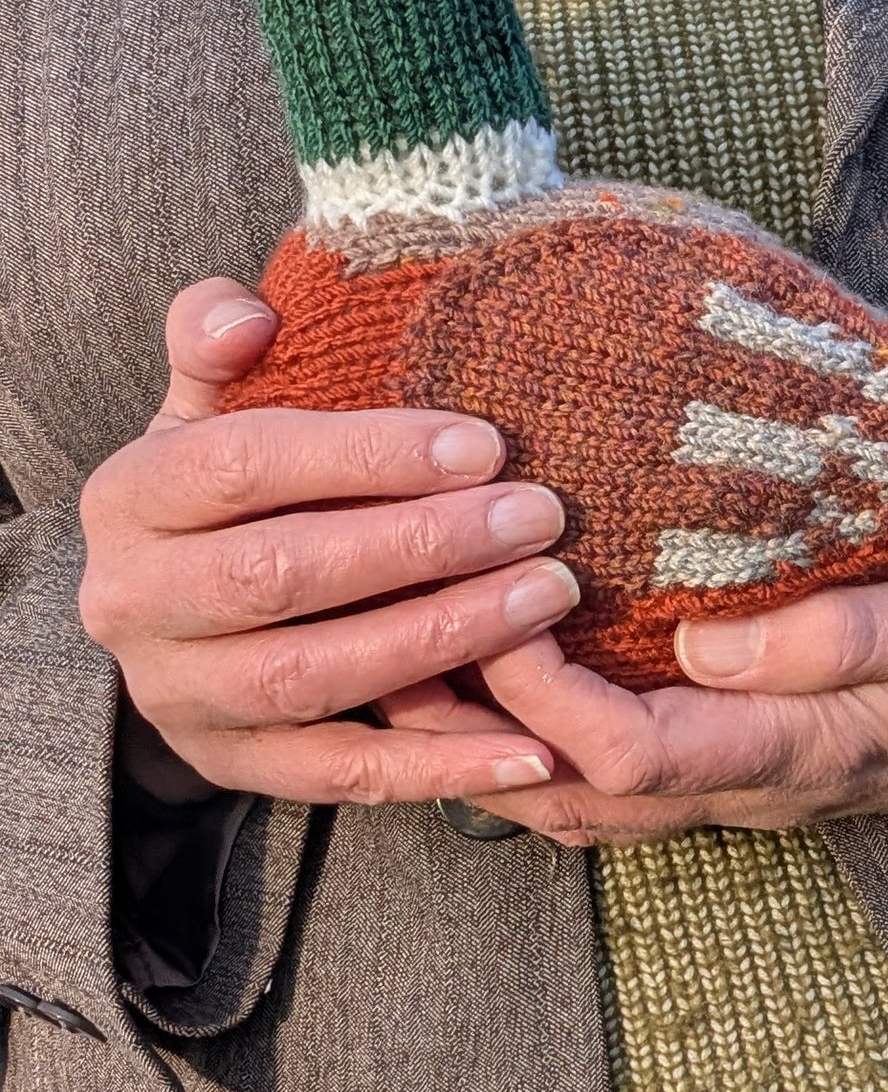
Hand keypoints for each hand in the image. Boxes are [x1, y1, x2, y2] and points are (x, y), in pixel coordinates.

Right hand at [80, 277, 578, 803]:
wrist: (168, 600)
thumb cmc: (227, 482)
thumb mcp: (210, 403)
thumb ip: (219, 342)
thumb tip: (251, 315)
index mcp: (135, 495)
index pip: (247, 465)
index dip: (368, 455)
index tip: (484, 445)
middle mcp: (138, 603)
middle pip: (285, 574)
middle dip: (424, 546)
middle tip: (539, 517)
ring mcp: (185, 696)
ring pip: (317, 676)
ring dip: (443, 639)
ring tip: (548, 596)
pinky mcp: (237, 764)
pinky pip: (342, 776)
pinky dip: (438, 767)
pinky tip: (531, 749)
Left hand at [382, 560, 887, 845]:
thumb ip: (842, 636)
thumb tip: (703, 642)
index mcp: (799, 749)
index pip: (631, 752)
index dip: (544, 693)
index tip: (500, 604)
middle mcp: (759, 781)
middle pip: (582, 796)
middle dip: (480, 738)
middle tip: (403, 658)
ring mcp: (756, 779)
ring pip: (594, 799)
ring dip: (503, 747)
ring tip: (432, 673)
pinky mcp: (761, 756)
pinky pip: (631, 775)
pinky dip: (556, 741)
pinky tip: (528, 687)